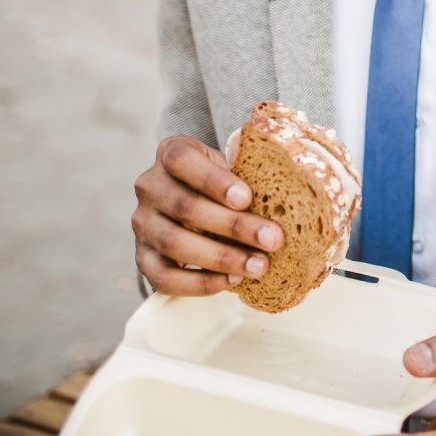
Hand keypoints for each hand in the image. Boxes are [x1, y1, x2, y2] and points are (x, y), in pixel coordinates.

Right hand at [131, 134, 283, 294]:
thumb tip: (293, 195)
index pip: (182, 160)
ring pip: (175, 243)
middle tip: (272, 240)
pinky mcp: (142, 256)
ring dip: (221, 258)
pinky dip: (199, 283)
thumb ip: (251, 174)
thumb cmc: (224, 181)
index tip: (247, 198)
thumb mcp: (234, 165)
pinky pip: (163, 277)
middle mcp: (150, 186)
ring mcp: (142, 222)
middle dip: (234, 226)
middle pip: (186, 207)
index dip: (214, 180)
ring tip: (258, 265)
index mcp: (171, 153)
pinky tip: (231, 280)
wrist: (196, 199)